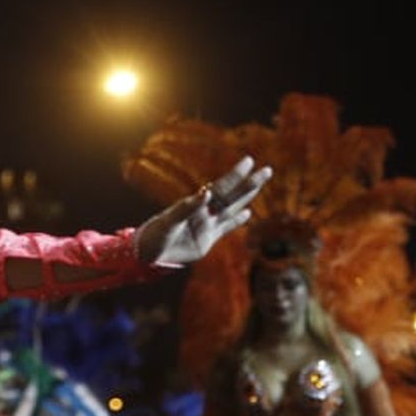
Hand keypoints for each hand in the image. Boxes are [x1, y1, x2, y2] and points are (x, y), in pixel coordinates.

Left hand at [136, 156, 271, 265]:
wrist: (148, 254)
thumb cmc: (155, 235)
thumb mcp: (169, 221)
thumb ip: (187, 208)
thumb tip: (206, 193)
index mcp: (195, 205)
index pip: (220, 187)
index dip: (235, 176)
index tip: (248, 161)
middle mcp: (204, 212)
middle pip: (231, 196)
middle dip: (249, 184)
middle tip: (267, 170)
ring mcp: (207, 225)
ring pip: (232, 208)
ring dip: (247, 197)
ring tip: (259, 183)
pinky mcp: (207, 240)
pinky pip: (226, 227)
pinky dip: (237, 220)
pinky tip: (248, 212)